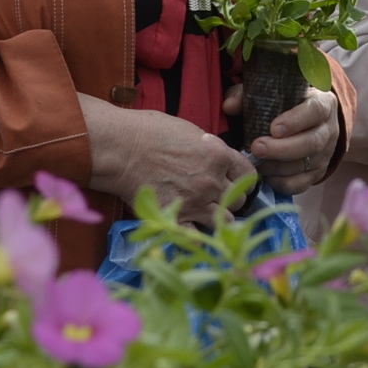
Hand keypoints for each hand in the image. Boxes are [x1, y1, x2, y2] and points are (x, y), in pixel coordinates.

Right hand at [81, 96, 257, 226]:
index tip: (236, 182)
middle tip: (216, 196)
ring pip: (226, 221)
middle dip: (229, 198)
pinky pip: (197, 236)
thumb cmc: (148, 131)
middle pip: (238, 200)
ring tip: (205, 212)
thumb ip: (210, 149)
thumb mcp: (190, 131)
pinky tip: (191, 227)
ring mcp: (195, 202)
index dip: (243, 179)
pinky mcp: (175, 218)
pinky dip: (196, 234)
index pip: (248, 175)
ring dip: (218, 218)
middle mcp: (212, 181)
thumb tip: (218, 159)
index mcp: (219, 156)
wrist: (119, 148)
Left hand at [225, 83, 340, 194]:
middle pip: (312, 142)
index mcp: (322, 103)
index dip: (296, 121)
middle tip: (257, 148)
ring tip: (256, 163)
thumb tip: (229, 106)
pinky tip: (265, 175)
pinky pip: (301, 184)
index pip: (315, 110)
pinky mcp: (317, 172)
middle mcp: (328, 129)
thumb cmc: (284, 103)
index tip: (274, 128)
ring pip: (305, 165)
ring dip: (277, 167)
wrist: (307, 121)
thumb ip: (248, 96)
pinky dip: (281, 182)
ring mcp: (325, 153)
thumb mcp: (269, 92)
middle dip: (282, 149)